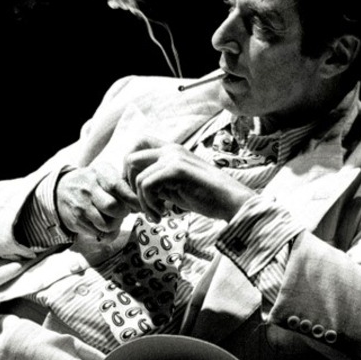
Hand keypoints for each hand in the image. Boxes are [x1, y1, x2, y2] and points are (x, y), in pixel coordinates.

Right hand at [56, 162, 139, 238]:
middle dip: (123, 213)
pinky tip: (103, 224)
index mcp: (99, 172)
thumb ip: (124, 185)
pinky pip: (99, 234)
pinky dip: (107, 233)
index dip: (132, 199)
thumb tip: (141, 205)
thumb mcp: (106, 174)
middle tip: (123, 211)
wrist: (61, 190)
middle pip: (114, 207)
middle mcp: (88, 187)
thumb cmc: (93, 183)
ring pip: (107, 224)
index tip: (138, 206)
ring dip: (115, 225)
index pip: (118, 187)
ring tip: (112, 218)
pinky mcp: (77, 220)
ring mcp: (81, 205)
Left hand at [124, 137, 252, 221]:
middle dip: (128, 185)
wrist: (232, 201)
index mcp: (171, 150)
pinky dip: (149, 204)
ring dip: (142, 202)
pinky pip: (146, 185)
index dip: (129, 167)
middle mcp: (171, 149)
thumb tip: (137, 190)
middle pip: (130, 159)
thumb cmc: (207, 197)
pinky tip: (162, 214)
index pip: (137, 144)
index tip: (136, 190)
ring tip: (157, 215)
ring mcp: (173, 158)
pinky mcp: (177, 170)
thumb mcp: (177, 186)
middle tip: (141, 204)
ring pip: (138, 178)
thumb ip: (159, 182)